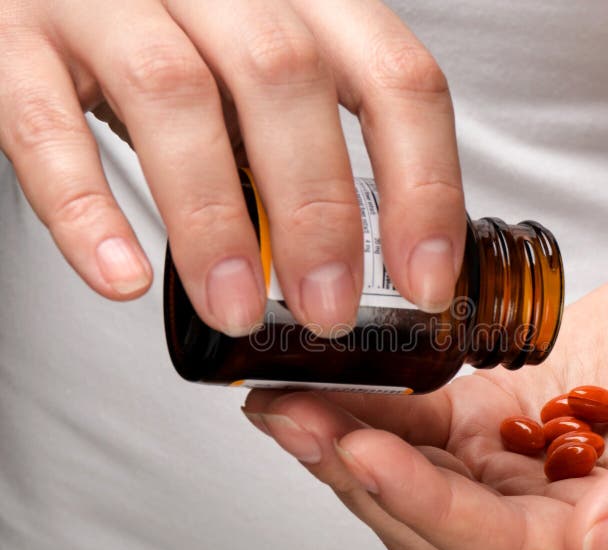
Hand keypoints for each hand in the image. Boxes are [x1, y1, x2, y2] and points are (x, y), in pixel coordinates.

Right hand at [0, 1, 463, 335]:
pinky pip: (43, 122)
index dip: (423, 184)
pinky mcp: (14, 36)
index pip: (394, 76)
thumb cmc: (175, 42)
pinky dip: (85, 207)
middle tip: (326, 311)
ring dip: (215, 220)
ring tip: (235, 310)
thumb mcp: (264, 76)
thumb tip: (380, 255)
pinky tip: (123, 277)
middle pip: (287, 78)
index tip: (424, 280)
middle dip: (317, 213)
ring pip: (174, 95)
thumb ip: (312, 138)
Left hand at [243, 260, 607, 549]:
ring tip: (282, 406)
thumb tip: (600, 546)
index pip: (501, 547)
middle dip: (358, 475)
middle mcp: (559, 530)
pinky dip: (373, 413)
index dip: (426, 503)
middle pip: (436, 523)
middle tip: (291, 420)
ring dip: (347, 446)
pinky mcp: (498, 431)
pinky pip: (423, 431)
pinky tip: (327, 389)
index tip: (362, 451)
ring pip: (414, 481)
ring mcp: (521, 481)